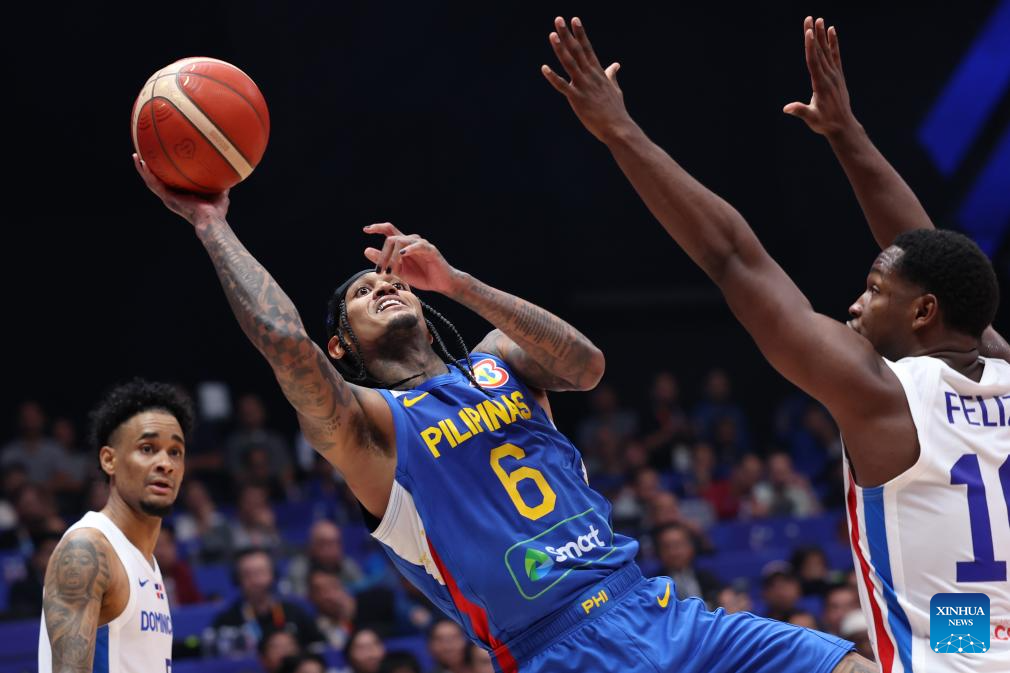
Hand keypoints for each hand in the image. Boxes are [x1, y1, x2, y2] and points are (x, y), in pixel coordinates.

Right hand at [133, 154, 229, 226]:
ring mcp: (168, 198)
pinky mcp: (167, 198)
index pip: (169, 183)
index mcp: (181, 196)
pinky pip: (154, 184)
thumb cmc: (217, 211)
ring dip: (142, 169)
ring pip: (150, 181)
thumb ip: (220, 183)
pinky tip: (142, 163)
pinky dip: (146, 173)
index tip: (160, 163)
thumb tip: (228, 173)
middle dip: (148, 170)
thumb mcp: (220, 192)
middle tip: (141, 157)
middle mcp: (172, 197)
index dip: (163, 174)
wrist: (212, 220)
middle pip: (156, 181)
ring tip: (136, 157)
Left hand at [363, 223, 458, 294]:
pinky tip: (402, 254)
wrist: (441, 283)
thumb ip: (384, 261)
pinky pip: (418, 245)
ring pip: (401, 242)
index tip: (365, 230)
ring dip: (392, 257)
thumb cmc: (421, 276)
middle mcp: (411, 242)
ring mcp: (421, 244)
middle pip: (391, 238)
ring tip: (389, 271)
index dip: (377, 227)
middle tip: (379, 270)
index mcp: (403, 245)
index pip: (389, 230)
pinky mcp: (430, 250)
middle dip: (382, 254)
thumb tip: (366, 250)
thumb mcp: (398, 271)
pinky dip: (409, 248)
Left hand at [541, 17, 632, 142]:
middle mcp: (590, 76)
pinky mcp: (577, 99)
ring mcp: (583, 86)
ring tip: (552, 35)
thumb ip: (611, 75)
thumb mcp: (615, 89)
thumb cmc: (616, 110)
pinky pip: (562, 86)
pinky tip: (544, 68)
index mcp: (598, 73)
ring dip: (560, 49)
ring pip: (570, 64)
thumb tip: (615, 65)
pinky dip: (553, 77)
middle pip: (577, 51)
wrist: (618, 128)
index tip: (574, 20)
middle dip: (568, 35)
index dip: (580, 34)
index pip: (588, 49)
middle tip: (559, 19)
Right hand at [783, 17, 857, 136]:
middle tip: (809, 19)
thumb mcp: (812, 118)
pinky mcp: (838, 75)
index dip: (811, 46)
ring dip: (822, 35)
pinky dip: (833, 43)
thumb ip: (801, 111)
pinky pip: (835, 55)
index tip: (808, 32)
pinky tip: (831, 31)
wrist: (843, 126)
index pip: (814, 61)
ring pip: (827, 51)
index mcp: (821, 84)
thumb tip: (787, 108)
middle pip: (819, 52)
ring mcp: (835, 74)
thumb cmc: (825, 123)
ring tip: (819, 20)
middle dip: (814, 35)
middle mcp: (829, 76)